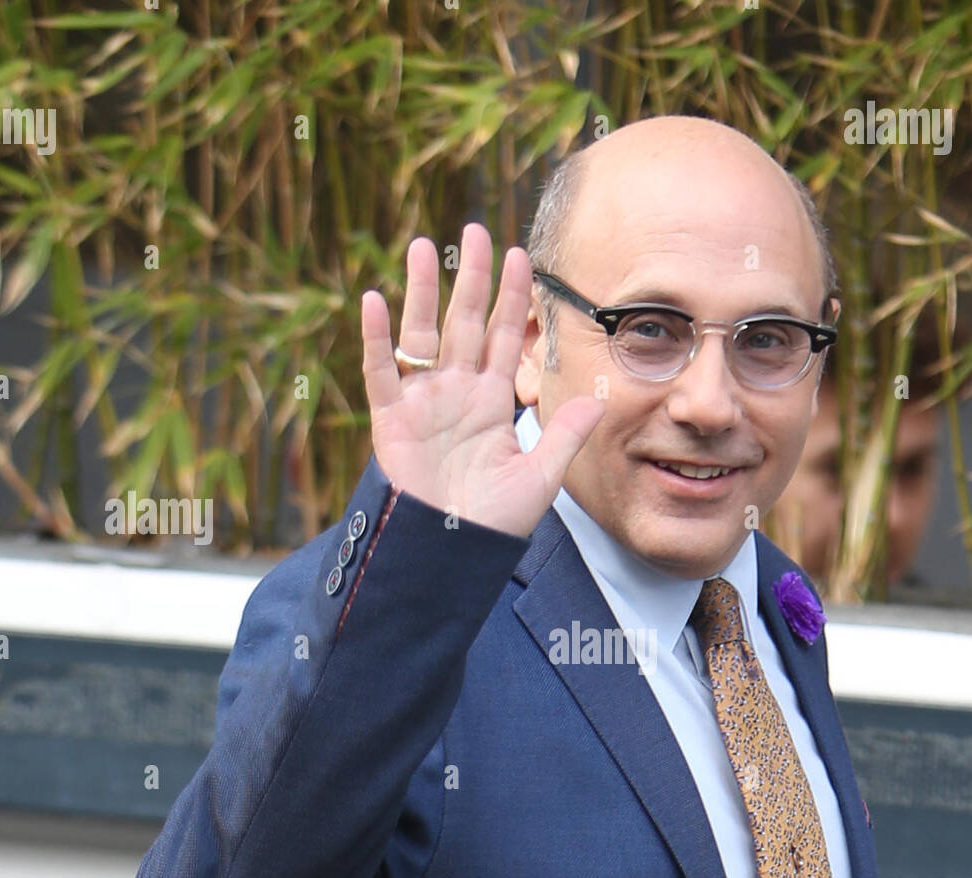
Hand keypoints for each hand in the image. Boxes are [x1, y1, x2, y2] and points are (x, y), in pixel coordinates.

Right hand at [360, 222, 604, 537]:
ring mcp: (422, 403)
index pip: (506, 338)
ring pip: (421, 334)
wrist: (451, 554)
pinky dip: (376, 338)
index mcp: (492, 403)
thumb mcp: (538, 477)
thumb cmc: (493, 524)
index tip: (520, 255)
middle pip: (465, 323)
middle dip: (471, 278)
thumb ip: (563, 435)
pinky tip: (375, 300)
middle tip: (475, 229)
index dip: (512, 298)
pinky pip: (382, 372)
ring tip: (422, 246)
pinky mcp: (391, 421)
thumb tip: (596, 395)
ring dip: (420, 291)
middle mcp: (457, 393)